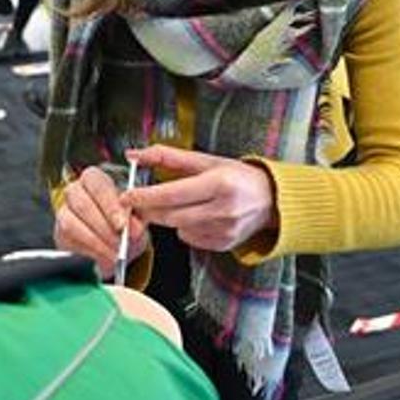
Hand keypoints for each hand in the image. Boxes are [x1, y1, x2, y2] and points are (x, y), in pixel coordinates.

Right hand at [54, 166, 147, 277]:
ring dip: (96, 241)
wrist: (117, 241)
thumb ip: (136, 219)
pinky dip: (89, 251)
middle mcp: (74, 191)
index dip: (110, 206)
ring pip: (72, 224)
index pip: (98, 186)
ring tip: (114, 253)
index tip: (122, 225)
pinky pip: (69, 241)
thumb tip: (134, 229)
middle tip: (120, 244)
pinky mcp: (59, 233)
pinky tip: (104, 257)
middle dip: (103, 227)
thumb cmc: (126, 221)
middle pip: (83, 205)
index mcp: (94, 178)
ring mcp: (64, 211)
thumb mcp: (136, 217)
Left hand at [122, 145, 276, 252]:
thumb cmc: (238, 176)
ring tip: (181, 203)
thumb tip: (136, 155)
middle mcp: (224, 209)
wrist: (271, 200)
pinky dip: (186, 228)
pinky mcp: (224, 244)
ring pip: (178, 228)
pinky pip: (190, 238)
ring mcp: (225, 230)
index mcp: (219, 183)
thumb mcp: (206, 160)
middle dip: (150, 210)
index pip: (172, 194)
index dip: (145, 197)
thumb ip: (168, 157)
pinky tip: (198, 216)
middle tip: (138, 202)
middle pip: (171, 215)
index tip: (127, 196)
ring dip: (170, 217)